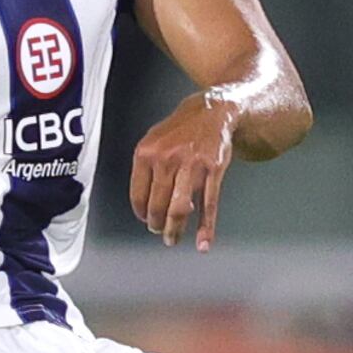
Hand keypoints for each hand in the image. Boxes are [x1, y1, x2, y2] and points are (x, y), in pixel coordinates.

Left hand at [130, 91, 237, 249]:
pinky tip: (203, 241)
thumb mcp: (153, 141)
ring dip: (175, 229)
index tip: (145, 220)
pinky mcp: (214, 169)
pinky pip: (209, 203)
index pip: (138, 194)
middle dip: (157, 224)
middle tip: (159, 231)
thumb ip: (146, 169)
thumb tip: (144, 203)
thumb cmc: (181, 130)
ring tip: (173, 238)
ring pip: (180, 208)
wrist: (212, 111)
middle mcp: (167, 159)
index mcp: (146, 153)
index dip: (141, 212)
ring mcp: (191, 165)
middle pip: (157, 205)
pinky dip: (206, 226)